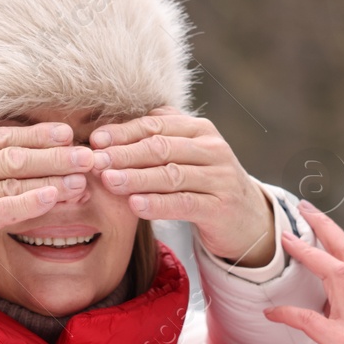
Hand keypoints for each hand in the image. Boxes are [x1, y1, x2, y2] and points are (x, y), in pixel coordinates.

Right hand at [0, 123, 94, 296]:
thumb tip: (20, 153)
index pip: (0, 136)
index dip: (37, 134)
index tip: (68, 134)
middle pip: (11, 155)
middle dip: (55, 154)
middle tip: (89, 155)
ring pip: (11, 180)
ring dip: (52, 178)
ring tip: (83, 181)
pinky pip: (0, 208)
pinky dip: (29, 202)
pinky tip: (54, 198)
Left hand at [90, 106, 274, 266]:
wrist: (248, 218)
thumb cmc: (205, 184)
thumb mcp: (187, 155)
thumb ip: (159, 139)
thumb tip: (111, 132)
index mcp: (200, 129)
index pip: (157, 124)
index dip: (124, 132)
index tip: (95, 140)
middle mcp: (212, 149)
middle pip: (162, 147)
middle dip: (125, 153)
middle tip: (95, 160)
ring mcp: (219, 178)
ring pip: (171, 174)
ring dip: (137, 177)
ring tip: (109, 181)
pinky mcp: (220, 207)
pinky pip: (184, 203)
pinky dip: (158, 204)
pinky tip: (135, 205)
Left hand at [264, 201, 343, 343]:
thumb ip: (343, 323)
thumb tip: (315, 309)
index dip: (332, 233)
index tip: (312, 214)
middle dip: (324, 227)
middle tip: (300, 208)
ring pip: (338, 275)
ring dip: (310, 255)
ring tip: (284, 240)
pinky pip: (312, 322)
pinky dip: (289, 313)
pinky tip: (271, 314)